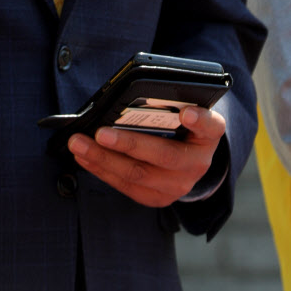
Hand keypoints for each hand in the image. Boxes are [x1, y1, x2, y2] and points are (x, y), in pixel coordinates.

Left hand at [68, 105, 225, 207]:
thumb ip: (169, 98)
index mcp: (209, 134)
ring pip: (138, 175)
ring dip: (103, 159)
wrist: (189, 154)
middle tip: (100, 133)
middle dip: (127, 144)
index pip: (211, 126)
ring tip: (79, 143)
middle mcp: (198, 163)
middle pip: (163, 156)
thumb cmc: (180, 122)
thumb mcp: (184, 106)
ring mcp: (178, 185)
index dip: (200, 120)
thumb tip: (133, 92)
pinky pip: (127, 186)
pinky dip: (102, 170)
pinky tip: (84, 156)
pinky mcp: (158, 197)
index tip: (186, 112)